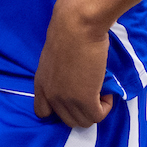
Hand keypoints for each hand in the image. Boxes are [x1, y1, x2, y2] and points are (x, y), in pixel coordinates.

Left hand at [33, 3, 113, 127]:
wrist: (76, 25)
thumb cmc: (69, 32)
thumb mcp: (55, 58)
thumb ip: (58, 74)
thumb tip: (73, 81)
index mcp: (40, 84)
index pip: (42, 112)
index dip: (60, 110)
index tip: (74, 99)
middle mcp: (50, 95)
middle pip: (68, 120)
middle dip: (83, 110)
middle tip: (93, 93)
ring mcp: (66, 99)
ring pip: (84, 121)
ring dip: (96, 109)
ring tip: (100, 90)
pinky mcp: (84, 100)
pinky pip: (97, 116)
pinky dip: (106, 106)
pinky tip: (106, 91)